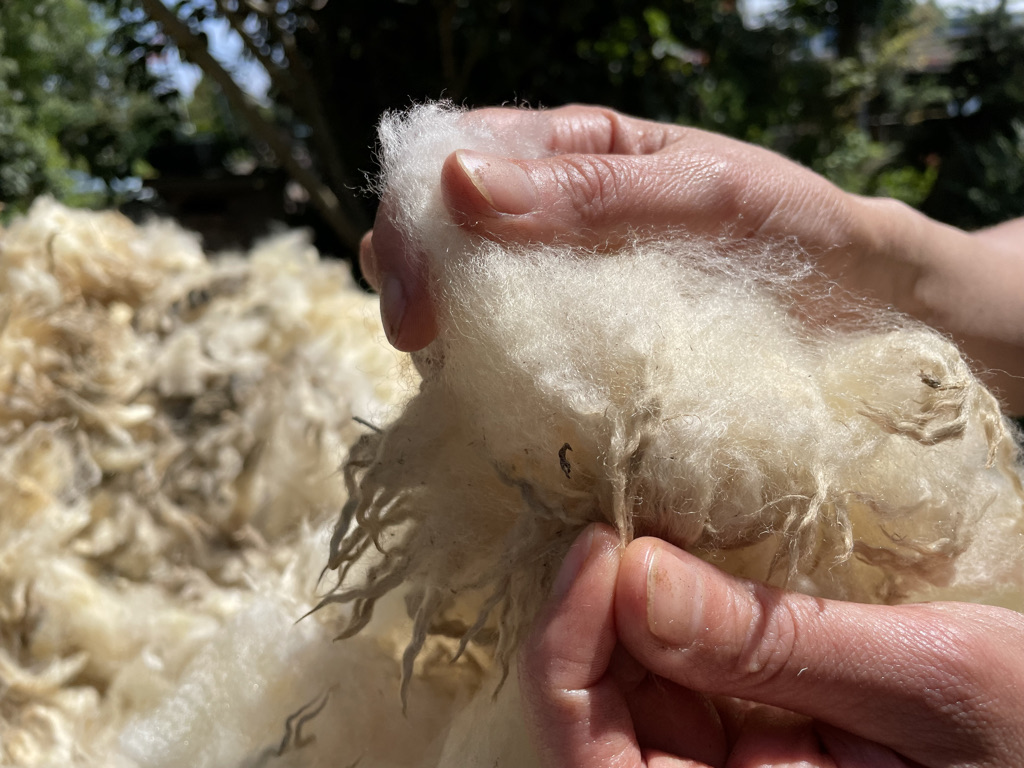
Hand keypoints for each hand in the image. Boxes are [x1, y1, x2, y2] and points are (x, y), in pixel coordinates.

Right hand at [361, 105, 1023, 412]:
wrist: (864, 310)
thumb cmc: (795, 232)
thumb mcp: (705, 196)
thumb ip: (590, 188)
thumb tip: (458, 183)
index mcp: (574, 147)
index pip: (454, 157)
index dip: (415, 217)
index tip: (414, 294)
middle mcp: (552, 212)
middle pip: (440, 227)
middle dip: (412, 274)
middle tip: (418, 339)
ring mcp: (561, 282)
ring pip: (463, 290)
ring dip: (442, 323)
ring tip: (443, 364)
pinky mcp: (581, 345)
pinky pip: (510, 348)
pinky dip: (485, 367)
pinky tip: (486, 389)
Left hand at [518, 524, 1023, 766]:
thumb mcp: (923, 681)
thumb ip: (774, 643)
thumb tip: (635, 575)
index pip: (593, 763)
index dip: (565, 657)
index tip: (597, 550)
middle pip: (599, 724)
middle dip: (594, 623)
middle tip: (620, 528)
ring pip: (634, 693)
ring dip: (630, 613)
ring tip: (652, 532)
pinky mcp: (759, 735)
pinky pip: (685, 679)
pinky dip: (677, 616)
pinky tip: (692, 564)